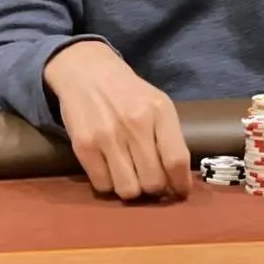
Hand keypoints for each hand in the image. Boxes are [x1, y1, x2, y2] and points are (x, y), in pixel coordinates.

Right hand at [43, 40, 190, 201]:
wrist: (86, 72)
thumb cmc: (127, 92)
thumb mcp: (157, 103)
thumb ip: (169, 137)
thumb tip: (177, 182)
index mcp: (159, 110)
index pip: (176, 160)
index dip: (180, 184)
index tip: (179, 191)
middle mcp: (135, 123)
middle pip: (153, 182)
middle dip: (154, 187)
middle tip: (149, 178)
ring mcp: (107, 136)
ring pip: (128, 191)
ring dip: (131, 189)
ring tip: (128, 174)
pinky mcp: (83, 146)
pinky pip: (102, 186)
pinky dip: (108, 183)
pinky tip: (109, 168)